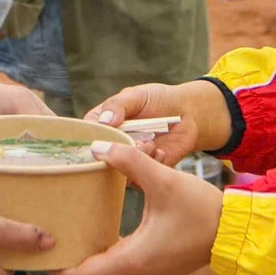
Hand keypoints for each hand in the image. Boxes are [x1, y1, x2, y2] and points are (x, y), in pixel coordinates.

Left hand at [55, 143, 222, 274]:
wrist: (236, 229)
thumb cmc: (202, 208)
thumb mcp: (163, 179)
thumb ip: (128, 162)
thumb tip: (95, 146)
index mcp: (131, 260)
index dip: (55, 267)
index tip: (41, 248)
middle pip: (90, 272)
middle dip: (72, 252)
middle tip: (54, 227)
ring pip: (108, 269)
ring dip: (94, 250)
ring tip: (75, 224)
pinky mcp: (158, 272)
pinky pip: (125, 266)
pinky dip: (112, 251)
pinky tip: (106, 228)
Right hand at [87, 80, 230, 166]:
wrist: (189, 114)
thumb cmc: (160, 99)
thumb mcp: (137, 96)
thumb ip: (118, 105)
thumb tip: (104, 121)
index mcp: (104, 123)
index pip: (87, 134)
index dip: (91, 139)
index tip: (101, 140)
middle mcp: (112, 143)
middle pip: (101, 156)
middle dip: (117, 150)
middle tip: (133, 142)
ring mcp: (127, 159)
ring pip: (119, 169)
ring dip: (136, 158)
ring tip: (150, 144)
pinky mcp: (144, 171)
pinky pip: (139, 178)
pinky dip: (150, 165)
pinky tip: (160, 151)